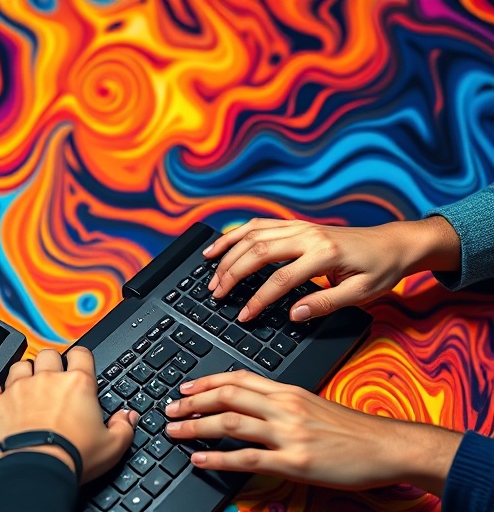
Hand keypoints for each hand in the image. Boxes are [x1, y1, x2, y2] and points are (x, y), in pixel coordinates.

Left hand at [0, 347, 137, 482]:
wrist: (35, 471)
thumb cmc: (72, 457)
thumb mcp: (111, 447)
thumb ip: (123, 427)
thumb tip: (128, 417)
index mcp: (77, 385)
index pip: (81, 354)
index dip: (80, 357)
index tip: (78, 365)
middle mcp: (46, 380)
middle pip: (48, 355)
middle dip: (50, 363)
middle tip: (52, 378)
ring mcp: (17, 389)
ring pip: (19, 366)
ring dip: (23, 373)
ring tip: (27, 388)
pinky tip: (1, 400)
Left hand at [164, 370, 460, 493]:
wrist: (387, 447)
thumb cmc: (352, 430)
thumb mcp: (313, 405)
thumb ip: (281, 403)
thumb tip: (249, 405)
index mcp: (288, 391)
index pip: (238, 378)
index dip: (207, 381)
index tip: (185, 387)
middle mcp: (285, 407)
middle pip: (228, 396)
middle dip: (193, 402)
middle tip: (170, 408)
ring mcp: (289, 434)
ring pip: (230, 423)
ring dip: (196, 426)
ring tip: (174, 430)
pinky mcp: (295, 462)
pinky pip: (247, 458)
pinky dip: (218, 459)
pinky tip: (199, 459)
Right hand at [203, 217, 460, 321]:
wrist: (393, 243)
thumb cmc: (380, 270)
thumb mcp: (361, 294)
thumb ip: (325, 303)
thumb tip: (293, 314)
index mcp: (324, 254)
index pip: (281, 279)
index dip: (258, 300)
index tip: (244, 316)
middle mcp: (308, 235)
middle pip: (258, 252)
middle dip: (232, 274)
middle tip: (216, 294)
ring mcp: (299, 226)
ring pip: (253, 235)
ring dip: (228, 253)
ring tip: (210, 274)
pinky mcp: (295, 224)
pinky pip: (258, 225)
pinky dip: (235, 234)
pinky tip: (219, 246)